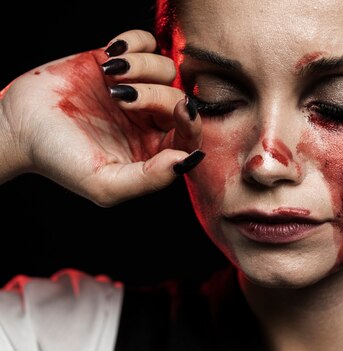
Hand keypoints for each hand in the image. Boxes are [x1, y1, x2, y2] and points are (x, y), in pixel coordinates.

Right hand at [0, 29, 202, 206]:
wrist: (18, 126)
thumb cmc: (60, 161)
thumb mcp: (105, 184)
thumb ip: (149, 179)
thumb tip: (186, 160)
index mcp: (155, 150)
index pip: (190, 135)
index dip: (193, 121)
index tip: (182, 109)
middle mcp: (150, 119)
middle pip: (178, 97)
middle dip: (154, 95)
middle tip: (119, 97)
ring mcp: (136, 88)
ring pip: (165, 67)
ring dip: (143, 66)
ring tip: (111, 74)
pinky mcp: (117, 61)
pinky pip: (146, 43)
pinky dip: (135, 42)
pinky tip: (111, 53)